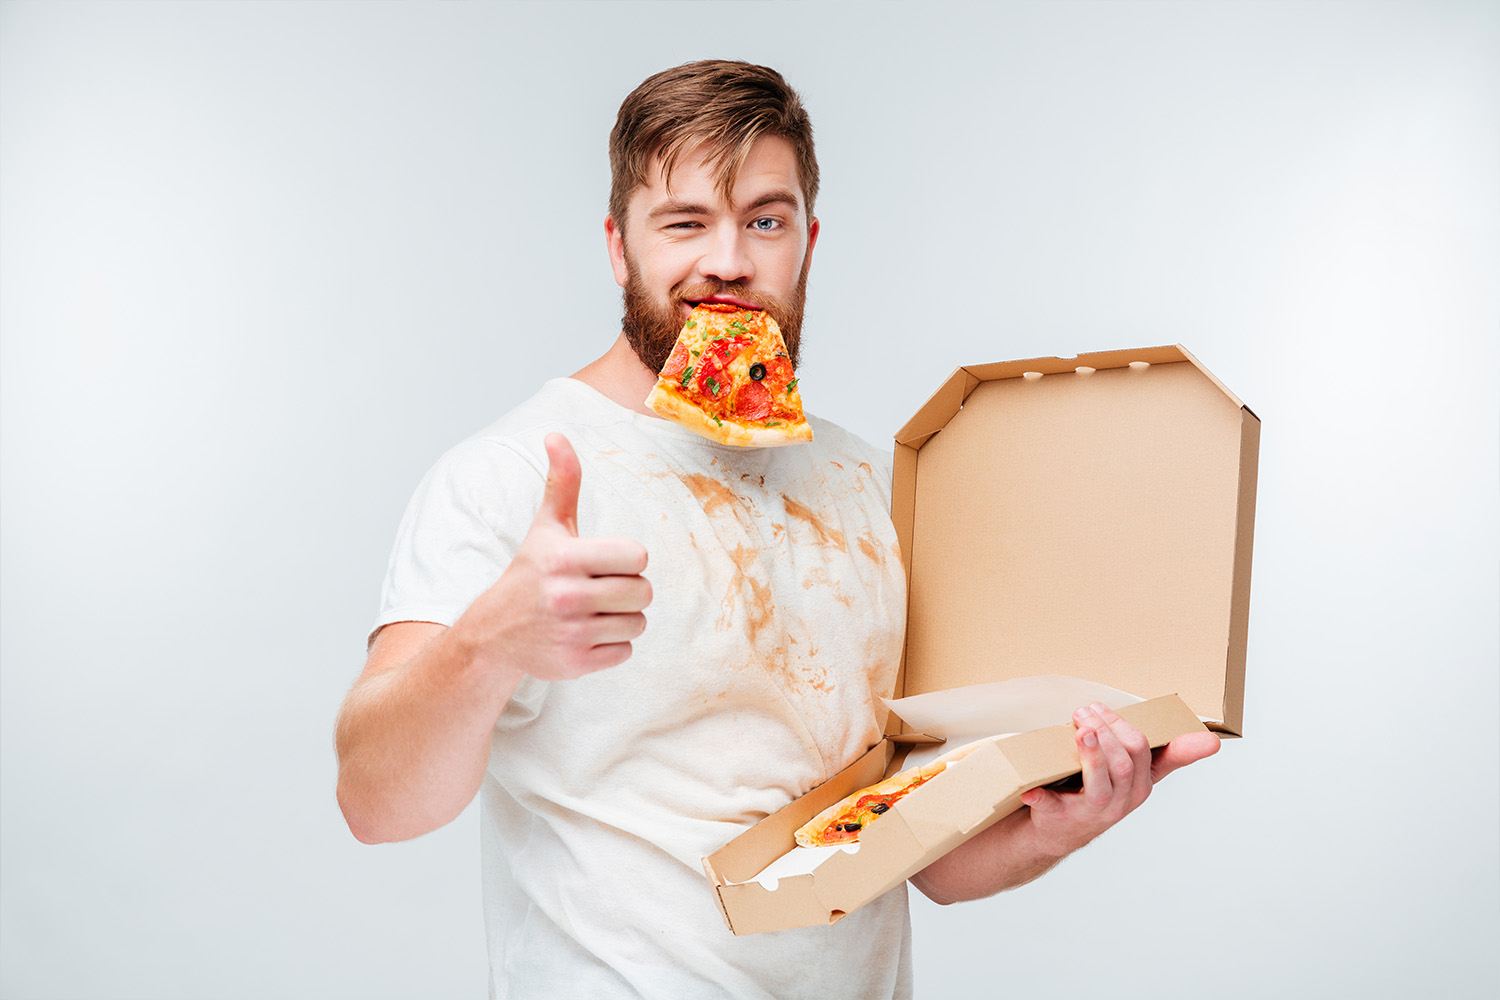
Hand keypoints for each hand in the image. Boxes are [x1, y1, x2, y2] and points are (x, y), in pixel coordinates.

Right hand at [456, 433, 651, 680]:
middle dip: (629, 590)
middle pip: (643, 592)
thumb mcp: (546, 527)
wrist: (494, 632)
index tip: (606, 562)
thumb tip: (556, 434)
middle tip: (601, 589)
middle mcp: (566, 597)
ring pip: (638, 623)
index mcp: (564, 559)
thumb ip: (561, 482)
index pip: (638, 556)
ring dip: (623, 617)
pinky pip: (625, 651)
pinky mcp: (574, 665)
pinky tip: (586, 635)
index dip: (628, 559)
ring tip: (593, 612)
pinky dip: (613, 645)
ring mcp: (571, 634)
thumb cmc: (531, 573)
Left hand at [1019, 702, 1219, 856]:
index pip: (1142, 752)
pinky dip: (1043, 798)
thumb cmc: (1100, 792)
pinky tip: (1033, 790)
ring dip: (1089, 755)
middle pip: (1123, 763)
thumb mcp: (1136, 775)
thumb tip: (1213, 741)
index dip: (1123, 728)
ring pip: (1100, 783)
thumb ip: (1169, 753)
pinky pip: (1054, 810)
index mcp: (1139, 785)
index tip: (1103, 709)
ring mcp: (1092, 812)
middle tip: (1083, 711)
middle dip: (1104, 732)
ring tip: (1079, 732)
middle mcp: (1120, 801)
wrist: (1060, 831)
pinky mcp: (1062, 820)